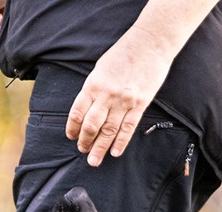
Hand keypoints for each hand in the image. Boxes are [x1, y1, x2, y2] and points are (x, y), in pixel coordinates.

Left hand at [66, 28, 173, 166]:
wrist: (150, 42)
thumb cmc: (124, 53)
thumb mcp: (100, 68)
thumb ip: (93, 89)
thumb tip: (87, 109)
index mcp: (93, 84)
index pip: (77, 113)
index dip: (72, 128)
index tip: (71, 137)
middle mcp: (106, 95)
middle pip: (91, 126)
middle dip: (85, 142)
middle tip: (83, 151)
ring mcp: (123, 101)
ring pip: (108, 131)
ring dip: (100, 148)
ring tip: (94, 160)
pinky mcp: (139, 105)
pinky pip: (127, 129)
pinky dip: (120, 143)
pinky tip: (114, 153)